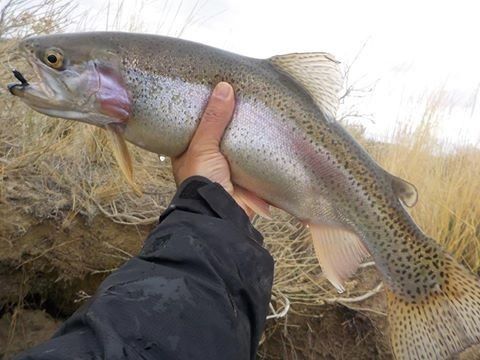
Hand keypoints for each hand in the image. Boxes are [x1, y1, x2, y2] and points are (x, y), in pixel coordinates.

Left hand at [171, 82, 269, 217]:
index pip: (195, 128)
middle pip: (220, 137)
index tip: (214, 94)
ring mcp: (228, 171)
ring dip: (248, 139)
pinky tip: (273, 137)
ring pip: (239, 149)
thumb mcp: (203, 146)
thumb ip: (213, 119)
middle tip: (242, 99)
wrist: (220, 214)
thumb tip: (224, 88)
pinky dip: (263, 153)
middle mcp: (208, 162)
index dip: (203, 113)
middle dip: (230, 124)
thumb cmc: (201, 180)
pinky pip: (256, 163)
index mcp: (189, 154)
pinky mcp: (247, 180)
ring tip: (260, 112)